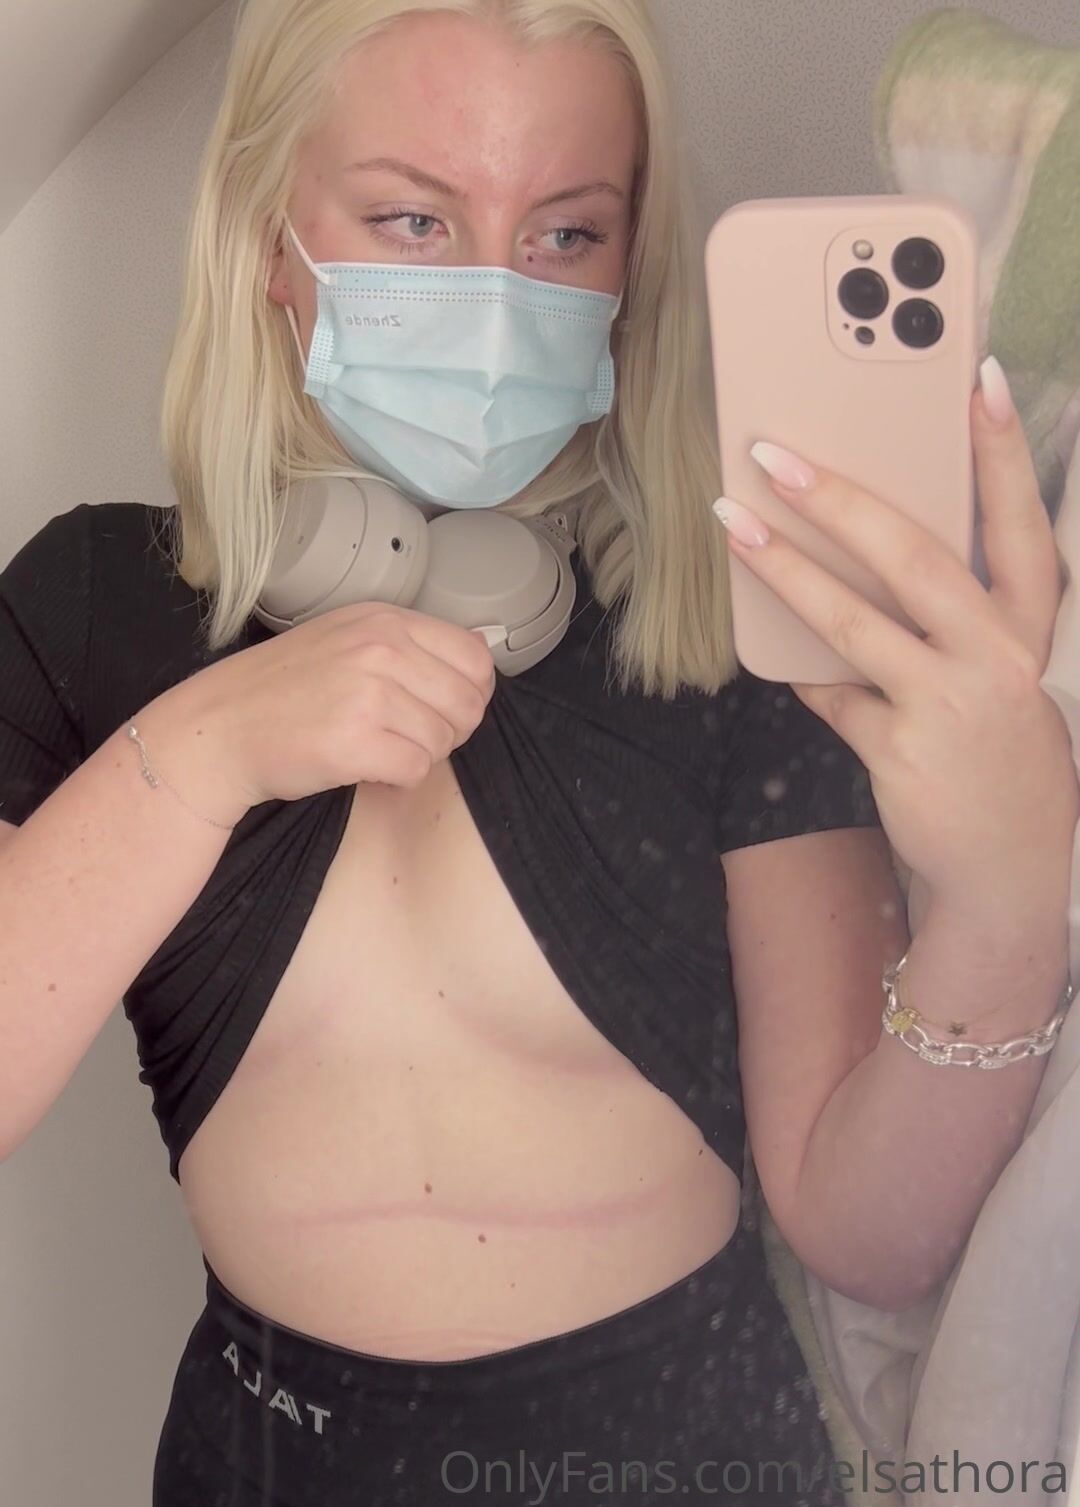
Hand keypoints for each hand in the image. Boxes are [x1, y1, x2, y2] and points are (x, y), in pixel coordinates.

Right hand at [169, 601, 496, 810]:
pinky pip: (416, 770)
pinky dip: (397, 779)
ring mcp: (369, 694)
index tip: (441, 710)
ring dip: (417, 756)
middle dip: (449, 732)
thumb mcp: (347, 637)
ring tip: (376, 748)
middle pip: (467, 704)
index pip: (474, 658)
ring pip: (443, 741)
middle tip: (407, 738)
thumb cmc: (283, 689)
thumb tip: (482, 648)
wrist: (220, 729)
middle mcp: (380, 649)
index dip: (470, 694)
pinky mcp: (356, 742)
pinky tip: (366, 767)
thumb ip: (410, 642)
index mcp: (385, 620)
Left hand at [712, 356, 1079, 911]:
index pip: (1021, 522)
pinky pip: (829, 693)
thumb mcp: (1000, 677)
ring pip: (852, 621)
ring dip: (784, 569)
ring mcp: (947, 704)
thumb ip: (953, 620)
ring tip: (732, 523)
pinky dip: (798, 669)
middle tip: (779, 455)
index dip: (1002, 450)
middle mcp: (997, 657)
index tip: (979, 377)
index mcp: (1029, 627)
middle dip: (842, 500)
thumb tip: (863, 553)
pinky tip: (765, 644)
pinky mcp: (898, 749)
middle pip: (914, 557)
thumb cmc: (998, 753)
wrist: (1011, 868)